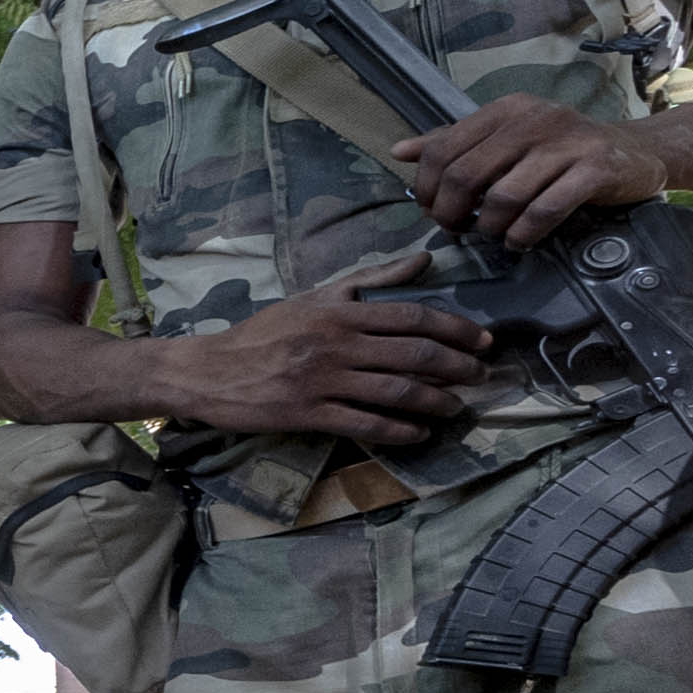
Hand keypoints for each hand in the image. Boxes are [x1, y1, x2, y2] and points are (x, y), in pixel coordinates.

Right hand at [154, 252, 490, 441]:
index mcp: (339, 312)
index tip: (483, 342)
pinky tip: (419, 433)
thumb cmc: (266, 332)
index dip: (455, 329)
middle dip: (457, 368)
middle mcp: (336, 344)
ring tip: (455, 407)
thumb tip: (425, 260)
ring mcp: (322, 381)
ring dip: (436, 402)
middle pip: (414, 355)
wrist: (209, 370)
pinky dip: (401, 430)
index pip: (412, 317)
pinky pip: (366, 424)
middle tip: (480, 377)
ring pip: (396, 392)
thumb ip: (372, 280)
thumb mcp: (316, 296)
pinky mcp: (308, 414)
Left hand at [397, 96, 669, 249]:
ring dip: (490, 227)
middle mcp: (535, 119)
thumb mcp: (507, 140)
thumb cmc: (561, 152)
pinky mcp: (596, 169)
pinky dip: (523, 234)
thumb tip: (400, 151)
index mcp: (506, 110)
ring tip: (495, 235)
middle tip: (457, 230)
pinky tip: (520, 240)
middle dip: (451, 212)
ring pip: (503, 197)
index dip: (426, 187)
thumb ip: (455, 145)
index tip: (432, 210)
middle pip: (467, 175)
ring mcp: (568, 143)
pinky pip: (544, 210)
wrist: (637, 153)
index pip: (443, 149)